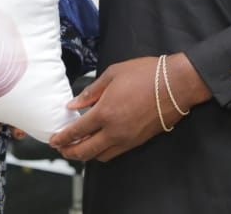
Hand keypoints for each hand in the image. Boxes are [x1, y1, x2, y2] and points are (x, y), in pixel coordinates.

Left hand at [48, 56, 191, 161]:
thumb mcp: (113, 74)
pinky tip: (98, 143)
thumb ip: (91, 91)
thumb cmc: (146, 74)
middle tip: (61, 149)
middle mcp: (115, 131)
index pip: (77, 131)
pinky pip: (115, 153)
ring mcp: (128, 139)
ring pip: (101, 156)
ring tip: (77, 147)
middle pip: (86, 151)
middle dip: (69, 152)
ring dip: (86, 155)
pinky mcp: (138, 141)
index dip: (62, 138)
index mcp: (105, 112)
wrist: (176, 84)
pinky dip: (103, 152)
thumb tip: (74, 104)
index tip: (54, 139)